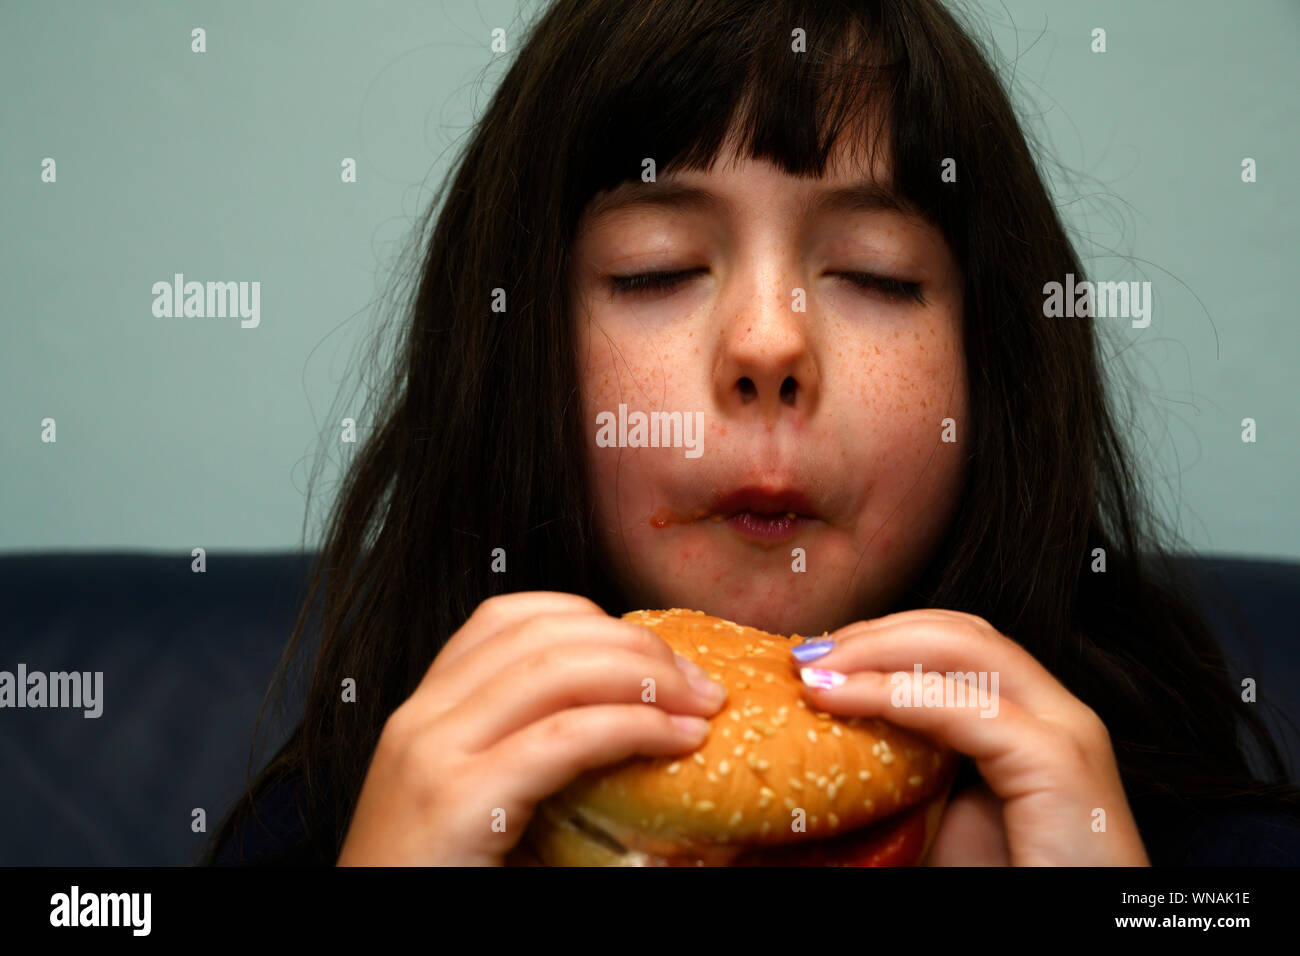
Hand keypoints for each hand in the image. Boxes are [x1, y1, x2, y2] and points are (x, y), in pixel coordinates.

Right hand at [336, 592, 728, 864]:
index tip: (655, 656)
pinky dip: (634, 726)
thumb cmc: (439, 883)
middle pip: (545, 633)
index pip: (511, 617)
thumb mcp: (477, 800)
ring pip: (557, 669)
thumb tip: (633, 723)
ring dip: (648, 677)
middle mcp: (420, 717)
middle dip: (637, 645)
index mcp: (424, 710)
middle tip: (699, 683)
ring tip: (701, 706)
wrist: (376, 947)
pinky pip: (562, 738)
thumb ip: (527, 752)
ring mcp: (431, 755)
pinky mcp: (456, 802)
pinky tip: (676, 740)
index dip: (595, 619)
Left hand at [792, 609, 1148, 865]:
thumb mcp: (934, 815)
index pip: (958, 644)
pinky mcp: (1058, 764)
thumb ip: (900, 766)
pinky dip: (891, 694)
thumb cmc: (999, 885)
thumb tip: (824, 739)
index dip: (885, 637)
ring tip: (814, 670)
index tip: (817, 658)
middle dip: (877, 632)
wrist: (1059, 945)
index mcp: (1032, 721)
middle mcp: (1058, 714)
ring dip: (876, 650)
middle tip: (807, 655)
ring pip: (965, 649)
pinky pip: (963, 707)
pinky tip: (838, 699)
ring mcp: (1066, 733)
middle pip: (961, 632)